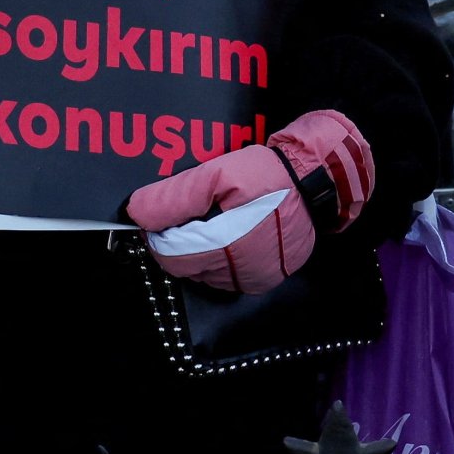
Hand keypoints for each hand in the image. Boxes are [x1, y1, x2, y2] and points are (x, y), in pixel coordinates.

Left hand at [123, 111, 370, 295]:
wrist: (317, 181)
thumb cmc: (267, 173)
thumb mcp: (218, 172)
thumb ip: (175, 195)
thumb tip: (137, 214)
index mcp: (224, 247)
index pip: (168, 255)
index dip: (159, 233)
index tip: (163, 211)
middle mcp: (238, 273)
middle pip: (184, 266)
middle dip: (178, 240)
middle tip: (192, 210)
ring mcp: (252, 281)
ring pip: (202, 274)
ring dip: (197, 250)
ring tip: (215, 217)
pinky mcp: (264, 281)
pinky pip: (225, 276)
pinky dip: (218, 257)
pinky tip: (229, 231)